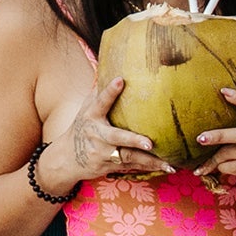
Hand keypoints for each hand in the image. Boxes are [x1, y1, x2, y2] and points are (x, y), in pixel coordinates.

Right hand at [38, 76, 173, 189]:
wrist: (67, 158)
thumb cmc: (82, 127)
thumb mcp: (85, 109)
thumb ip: (99, 93)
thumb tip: (111, 67)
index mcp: (91, 116)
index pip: (100, 101)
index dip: (109, 91)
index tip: (120, 80)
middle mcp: (97, 135)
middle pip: (117, 138)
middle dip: (133, 140)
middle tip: (150, 143)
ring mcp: (102, 153)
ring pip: (128, 157)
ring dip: (149, 160)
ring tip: (169, 163)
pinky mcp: (108, 166)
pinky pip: (131, 167)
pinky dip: (149, 168)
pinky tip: (167, 168)